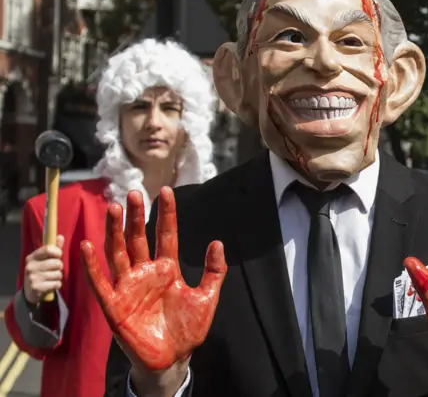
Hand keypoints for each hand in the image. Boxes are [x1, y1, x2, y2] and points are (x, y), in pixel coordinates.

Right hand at [23, 235, 63, 304]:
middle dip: (59, 267)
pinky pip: (57, 284)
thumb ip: (53, 248)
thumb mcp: (44, 259)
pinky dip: (57, 285)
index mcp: (31, 257)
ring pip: (58, 274)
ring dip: (58, 277)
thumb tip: (60, 237)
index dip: (57, 252)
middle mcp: (30, 267)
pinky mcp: (37, 288)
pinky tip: (50, 285)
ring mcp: (33, 278)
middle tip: (53, 269)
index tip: (58, 255)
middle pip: (56, 263)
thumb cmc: (40, 271)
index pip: (48, 249)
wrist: (30, 291)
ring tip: (50, 278)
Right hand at [81, 187, 226, 371]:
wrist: (173, 360)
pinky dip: (91, 265)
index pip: (165, 234)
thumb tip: (217, 242)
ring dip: (114, 231)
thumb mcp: (207, 297)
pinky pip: (100, 282)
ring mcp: (128, 287)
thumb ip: (214, 271)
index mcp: (167, 268)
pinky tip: (85, 245)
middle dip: (135, 216)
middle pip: (137, 238)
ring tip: (113, 208)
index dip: (166, 213)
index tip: (166, 191)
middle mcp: (145, 272)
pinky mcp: (114, 306)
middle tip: (134, 192)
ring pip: (117, 253)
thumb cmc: (187, 329)